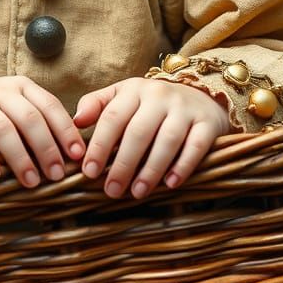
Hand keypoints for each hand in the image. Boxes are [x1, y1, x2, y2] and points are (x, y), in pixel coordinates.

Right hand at [0, 75, 83, 186]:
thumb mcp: (12, 106)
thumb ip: (37, 120)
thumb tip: (70, 152)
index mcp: (20, 86)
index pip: (49, 105)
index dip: (65, 130)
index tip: (77, 156)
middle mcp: (0, 91)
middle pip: (29, 119)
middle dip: (46, 148)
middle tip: (56, 175)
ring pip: (3, 129)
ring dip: (20, 158)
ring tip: (31, 182)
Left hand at [74, 77, 229, 198]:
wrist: (200, 93)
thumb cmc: (151, 102)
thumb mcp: (123, 95)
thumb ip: (97, 105)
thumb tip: (75, 121)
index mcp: (134, 90)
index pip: (113, 117)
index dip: (99, 145)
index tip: (89, 172)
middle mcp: (160, 95)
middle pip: (138, 132)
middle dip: (123, 164)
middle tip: (111, 190)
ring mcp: (185, 108)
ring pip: (167, 140)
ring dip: (151, 169)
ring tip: (137, 192)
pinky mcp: (207, 123)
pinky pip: (196, 145)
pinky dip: (183, 166)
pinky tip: (170, 184)